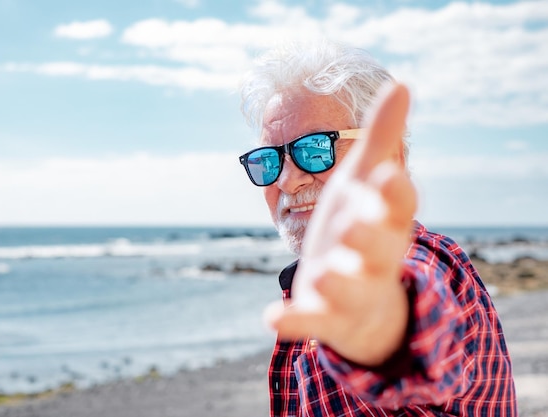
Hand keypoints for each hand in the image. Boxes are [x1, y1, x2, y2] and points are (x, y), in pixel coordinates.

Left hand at [265, 83, 416, 365]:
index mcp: (385, 221)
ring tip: (322, 274)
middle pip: (378, 248)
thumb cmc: (362, 228)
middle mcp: (374, 257)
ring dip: (336, 281)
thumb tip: (402, 85)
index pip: (398, 207)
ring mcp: (350, 290)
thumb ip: (381, 139)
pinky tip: (272, 320)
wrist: (362, 298)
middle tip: (350, 226)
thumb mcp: (365, 183)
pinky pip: (312, 321)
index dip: (395, 193)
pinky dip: (294, 323)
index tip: (387, 173)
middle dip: (366, 237)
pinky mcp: (325, 317)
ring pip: (349, 288)